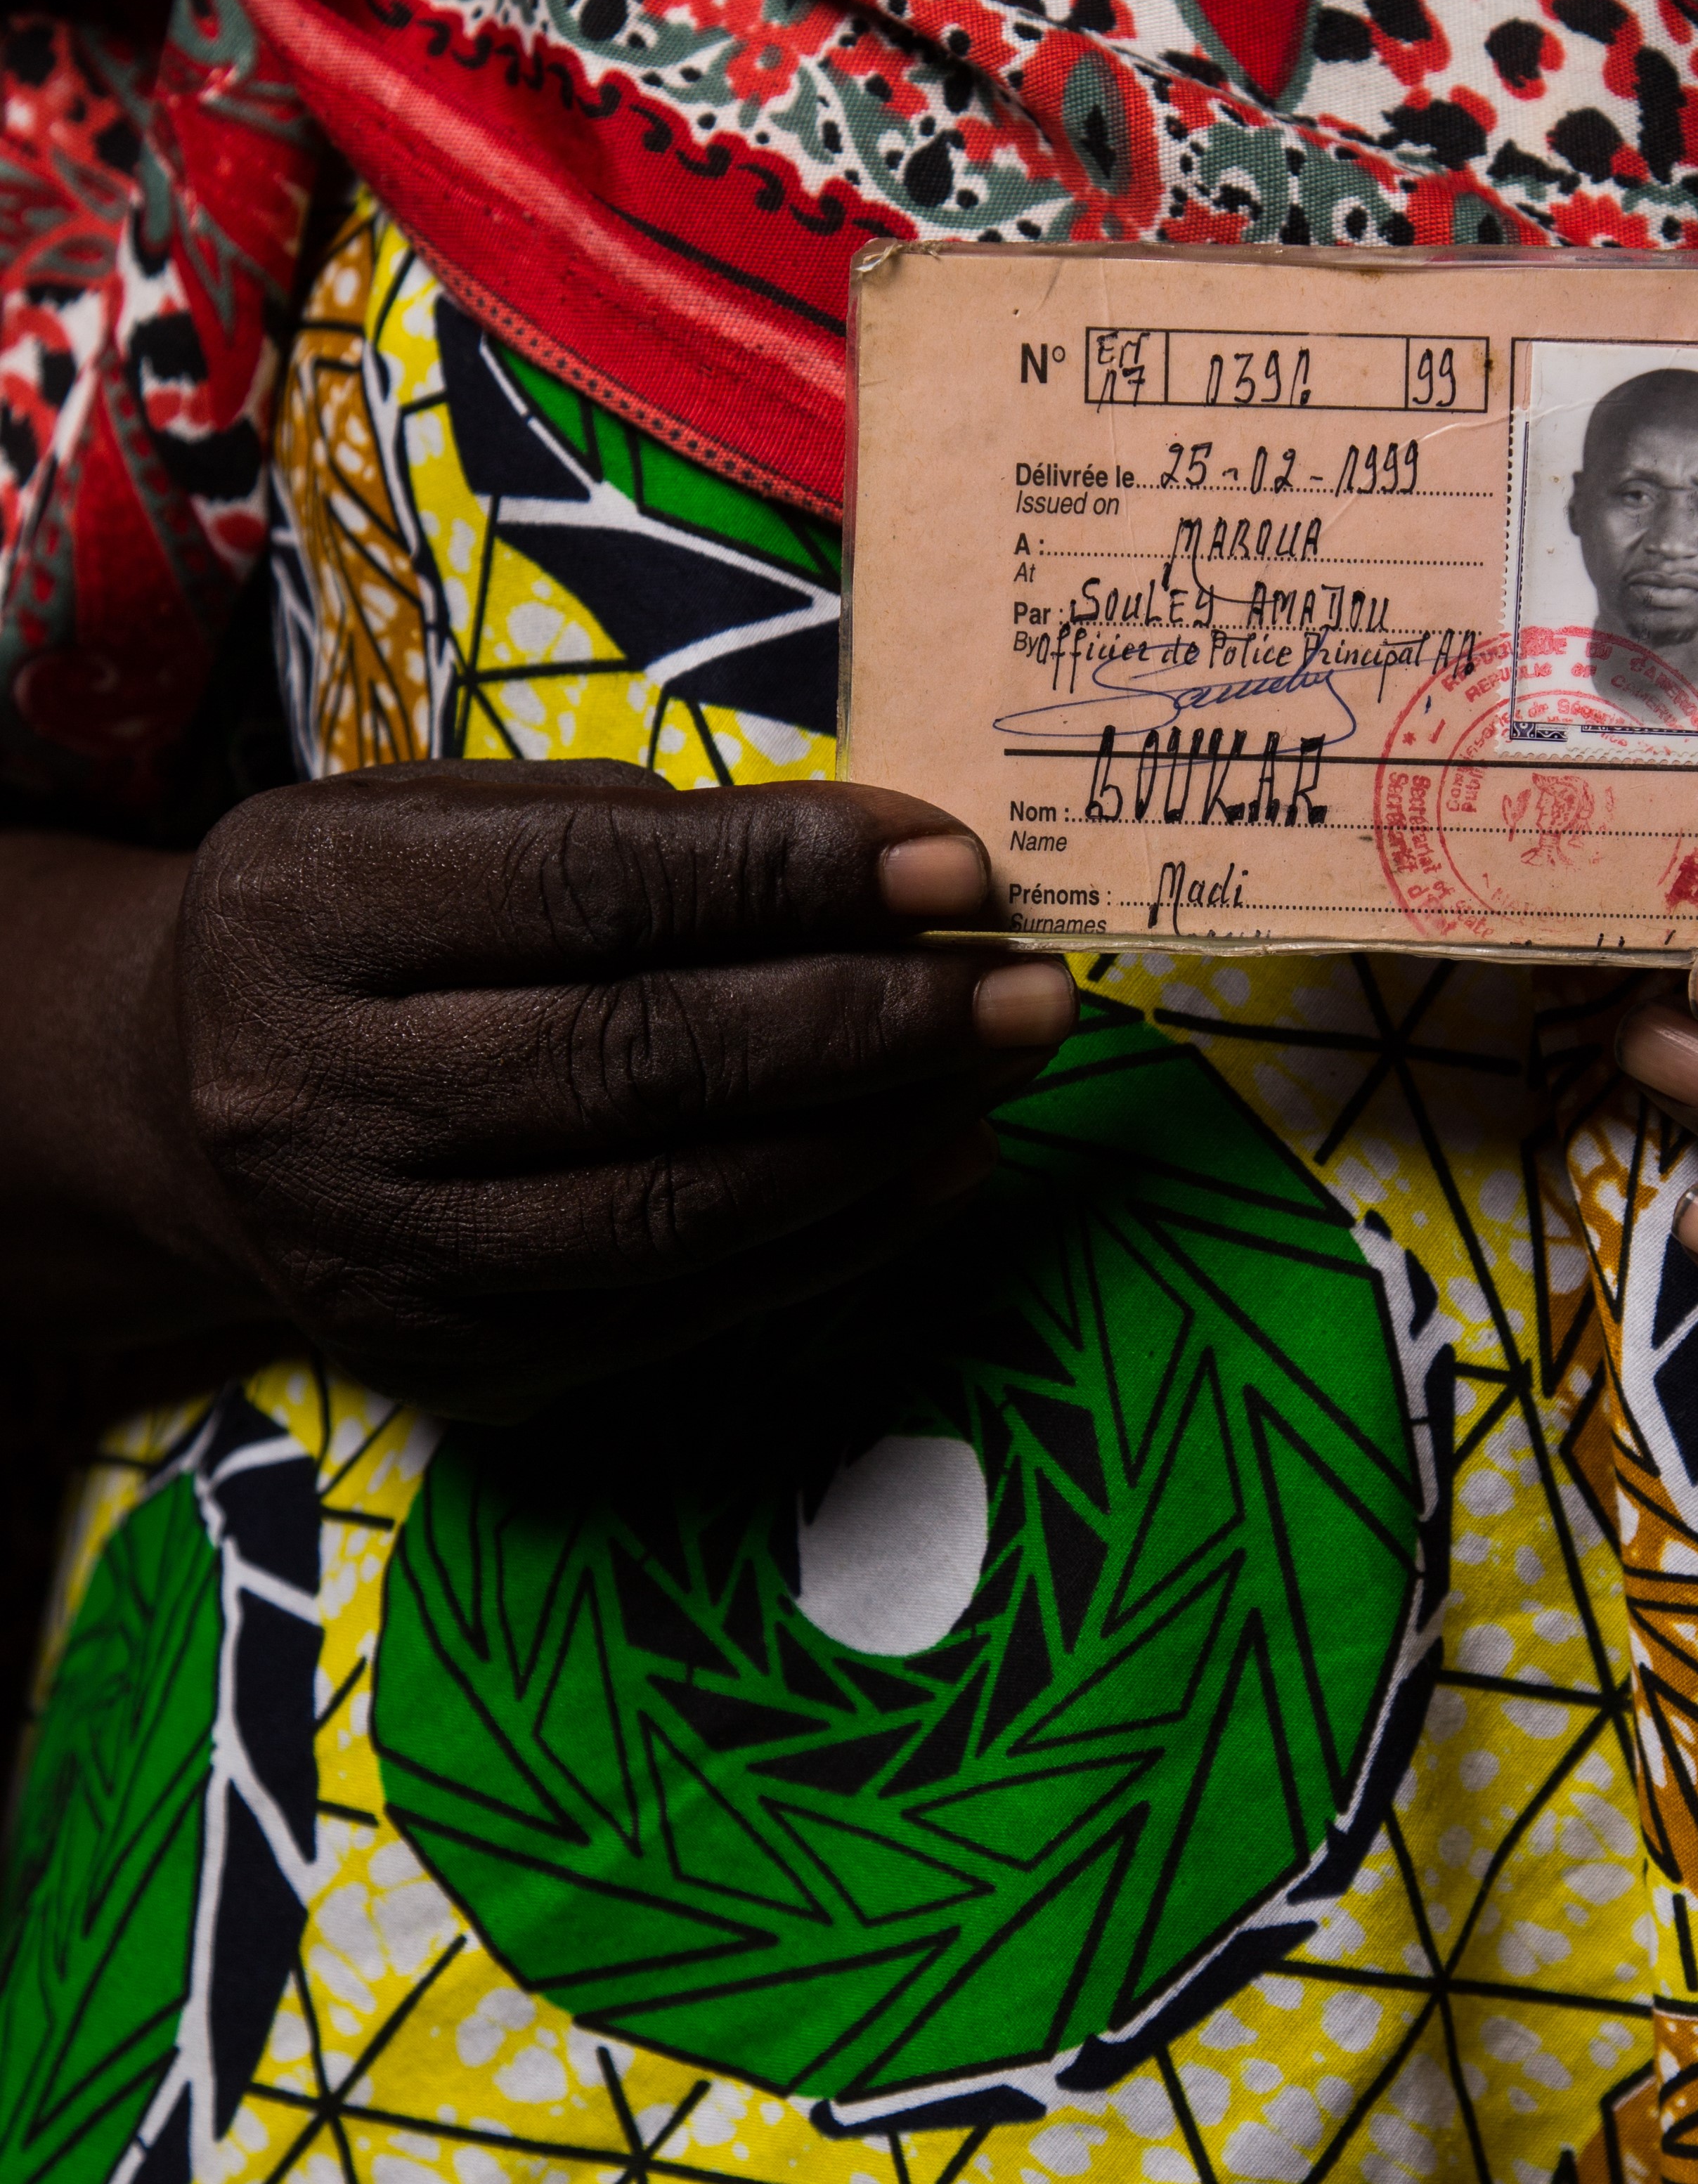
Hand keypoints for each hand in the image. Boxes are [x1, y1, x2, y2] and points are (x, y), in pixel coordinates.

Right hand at [131, 761, 1071, 1415]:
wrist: (186, 1118)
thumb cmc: (370, 932)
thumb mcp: (440, 821)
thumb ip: (633, 827)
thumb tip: (884, 866)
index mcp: (309, 914)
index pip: (591, 889)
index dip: (791, 876)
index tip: (958, 862)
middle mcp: (319, 1095)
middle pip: (642, 1060)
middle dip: (871, 1018)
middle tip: (1024, 984)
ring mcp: (385, 1253)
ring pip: (678, 1207)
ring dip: (879, 1138)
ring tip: (1004, 1069)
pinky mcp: (460, 1363)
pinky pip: (686, 1311)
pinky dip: (837, 1240)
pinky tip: (941, 1168)